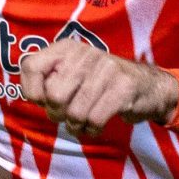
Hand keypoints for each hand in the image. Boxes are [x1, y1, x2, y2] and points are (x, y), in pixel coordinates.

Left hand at [18, 38, 178, 136]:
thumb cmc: (100, 85)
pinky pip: (95, 119)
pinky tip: (96, 125)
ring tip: (82, 123)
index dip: (32, 91)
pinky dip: (92, 130)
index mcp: (67, 48)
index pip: (30, 66)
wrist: (148, 86)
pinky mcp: (124, 88)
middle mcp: (85, 53)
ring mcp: (107, 69)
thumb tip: (33, 97)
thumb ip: (49, 81)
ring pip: (75, 112)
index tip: (44, 101)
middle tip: (68, 116)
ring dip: (76, 126)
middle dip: (57, 115)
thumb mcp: (73, 74)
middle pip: (54, 96)